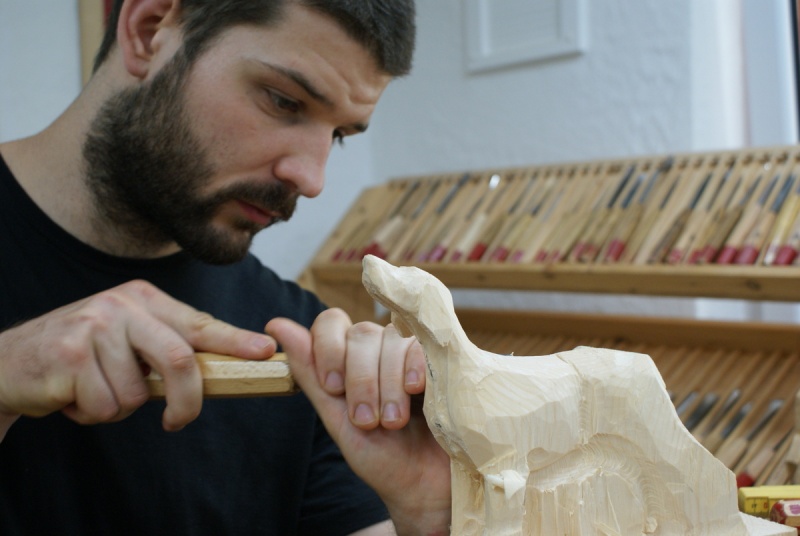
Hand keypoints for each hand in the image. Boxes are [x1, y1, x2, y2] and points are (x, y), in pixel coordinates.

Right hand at [0, 280, 275, 433]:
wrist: (10, 361)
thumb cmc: (82, 355)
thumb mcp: (127, 339)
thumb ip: (166, 348)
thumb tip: (221, 369)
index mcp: (144, 299)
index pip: (200, 323)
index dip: (235, 340)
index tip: (266, 350)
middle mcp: (123, 305)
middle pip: (179, 359)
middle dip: (186, 401)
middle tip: (175, 421)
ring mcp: (96, 326)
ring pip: (138, 393)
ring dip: (118, 407)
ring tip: (94, 389)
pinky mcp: (70, 353)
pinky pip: (105, 405)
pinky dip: (92, 413)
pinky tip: (72, 394)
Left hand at [267, 309, 450, 533]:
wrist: (426, 488)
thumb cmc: (382, 457)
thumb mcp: (338, 420)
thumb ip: (311, 375)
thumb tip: (277, 326)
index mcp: (351, 359)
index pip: (331, 322)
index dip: (328, 349)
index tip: (333, 389)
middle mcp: (381, 348)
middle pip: (360, 333)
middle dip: (359, 379)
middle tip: (367, 421)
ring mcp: (412, 352)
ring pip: (390, 339)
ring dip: (386, 384)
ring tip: (393, 422)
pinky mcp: (441, 360)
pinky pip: (421, 346)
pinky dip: (412, 368)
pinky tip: (415, 391)